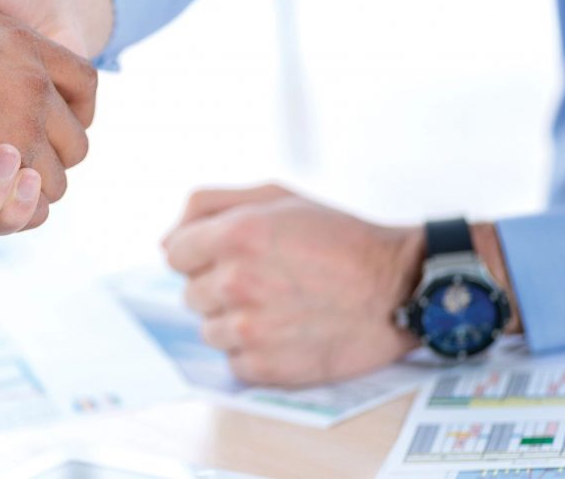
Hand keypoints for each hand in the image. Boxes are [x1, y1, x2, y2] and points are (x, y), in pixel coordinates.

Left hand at [163, 184, 423, 385]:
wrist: (400, 287)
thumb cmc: (338, 237)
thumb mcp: (276, 196)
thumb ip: (208, 206)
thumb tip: (164, 241)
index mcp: (235, 235)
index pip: (173, 253)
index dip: (201, 252)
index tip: (231, 254)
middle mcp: (237, 282)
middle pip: (190, 292)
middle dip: (220, 285)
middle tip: (267, 278)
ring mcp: (251, 328)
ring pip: (209, 330)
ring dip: (235, 320)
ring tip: (280, 305)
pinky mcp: (267, 367)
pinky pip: (233, 362)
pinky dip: (254, 351)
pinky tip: (286, 332)